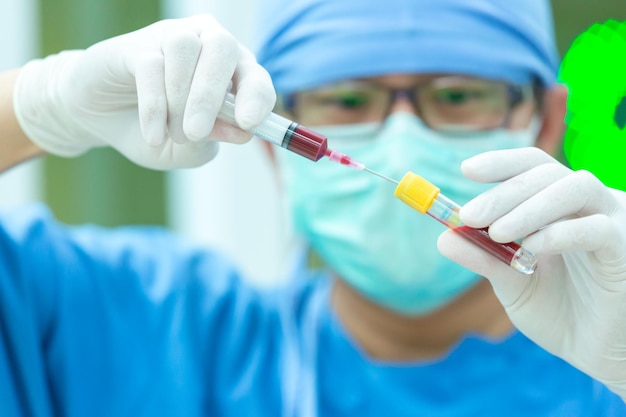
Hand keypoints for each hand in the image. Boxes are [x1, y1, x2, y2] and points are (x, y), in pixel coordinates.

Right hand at [13, 15, 275, 169]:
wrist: (102, 122)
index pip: (256, 77)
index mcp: (233, 72)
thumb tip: (242, 131)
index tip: (248, 123)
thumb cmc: (158, 132)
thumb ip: (215, 139)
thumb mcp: (190, 150)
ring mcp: (173, 39)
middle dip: (211, 95)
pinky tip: (154, 134)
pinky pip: (152, 64)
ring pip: (186, 51)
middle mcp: (208, 46)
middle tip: (195, 132)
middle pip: (222, 50)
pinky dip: (154, 105)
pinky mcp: (138, 45)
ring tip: (171, 134)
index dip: (256, 97)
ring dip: (179, 100)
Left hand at [438, 147, 625, 397]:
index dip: (501, 163)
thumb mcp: (510, 282)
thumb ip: (483, 258)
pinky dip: (560, 233)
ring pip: (575, 188)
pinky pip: (597, 229)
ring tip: (496, 232)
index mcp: (559, 206)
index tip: (466, 170)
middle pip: (546, 174)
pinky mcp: (625, 249)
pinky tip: (532, 248)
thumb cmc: (556, 311)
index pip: (532, 167)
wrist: (593, 352)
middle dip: (503, 192)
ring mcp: (612, 222)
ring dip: (529, 206)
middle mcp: (588, 205)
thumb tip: (443, 238)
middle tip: (468, 216)